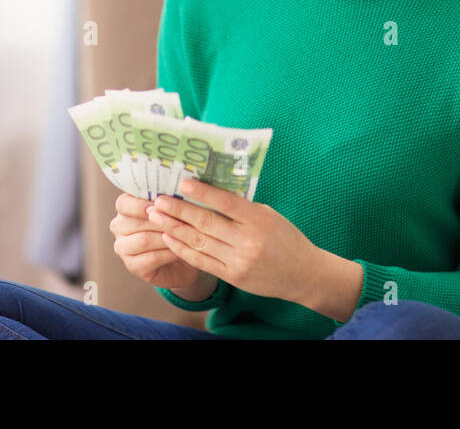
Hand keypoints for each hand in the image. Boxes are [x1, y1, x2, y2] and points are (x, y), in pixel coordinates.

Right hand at [109, 191, 206, 290]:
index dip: (141, 204)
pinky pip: (151, 258)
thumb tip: (173, 191)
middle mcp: (119, 227)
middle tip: (180, 220)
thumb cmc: (177, 225)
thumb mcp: (172, 209)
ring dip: (166, 237)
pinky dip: (168, 253)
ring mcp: (123, 248)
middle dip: (160, 221)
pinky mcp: (132, 266)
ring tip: (183, 235)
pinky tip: (180, 250)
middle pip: (134, 223)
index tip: (159, 204)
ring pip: (144, 240)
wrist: (184, 254)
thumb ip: (167, 199)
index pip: (124, 203)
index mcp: (125, 208)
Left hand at [148, 177, 317, 301]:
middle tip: (158, 200)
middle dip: (178, 210)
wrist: (303, 274)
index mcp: (259, 220)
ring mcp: (239, 261)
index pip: (226, 202)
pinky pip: (202, 261)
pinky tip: (169, 237)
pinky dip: (182, 249)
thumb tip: (210, 192)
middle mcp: (248, 241)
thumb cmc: (286, 238)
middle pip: (206, 223)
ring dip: (174, 228)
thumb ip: (242, 207)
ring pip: (199, 242)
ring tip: (156, 216)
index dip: (202, 192)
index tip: (182, 183)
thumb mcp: (269, 215)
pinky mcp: (232, 277)